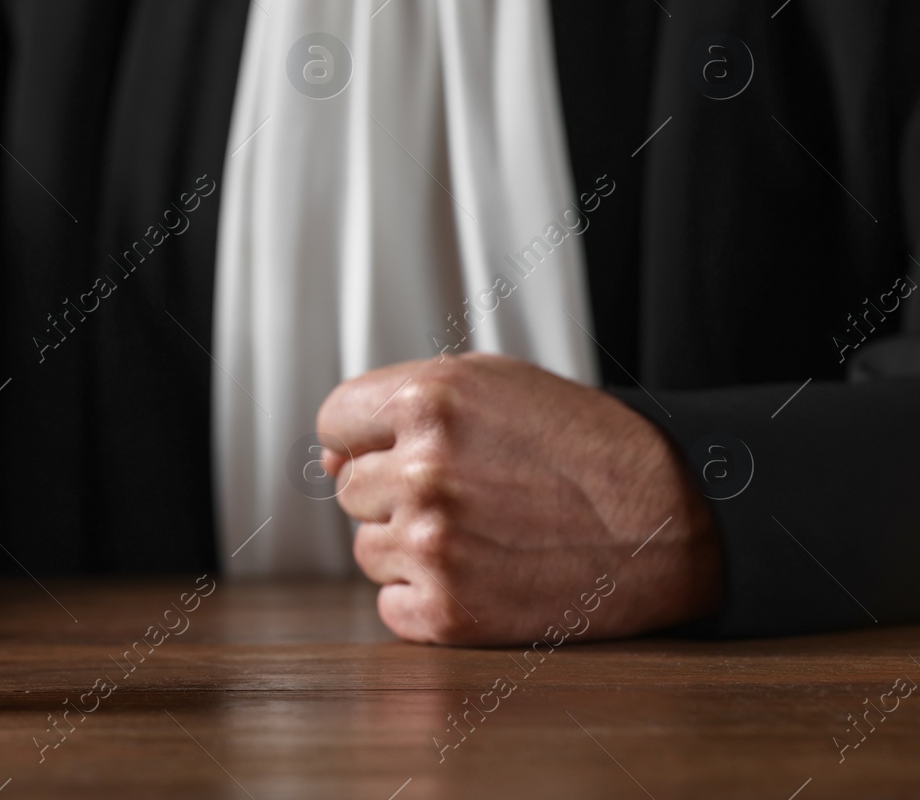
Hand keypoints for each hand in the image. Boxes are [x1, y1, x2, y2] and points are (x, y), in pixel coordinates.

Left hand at [318, 353, 721, 645]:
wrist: (667, 524)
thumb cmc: (581, 447)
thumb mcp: (493, 384)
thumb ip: (401, 403)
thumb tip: (329, 458)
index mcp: (429, 401)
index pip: (333, 421)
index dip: (363, 437)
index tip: (399, 449)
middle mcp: (423, 470)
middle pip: (350, 488)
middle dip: (396, 491)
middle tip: (471, 493)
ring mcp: (433, 543)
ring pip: (369, 549)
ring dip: (412, 546)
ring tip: (485, 532)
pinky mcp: (449, 611)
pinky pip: (392, 607)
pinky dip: (428, 599)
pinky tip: (484, 575)